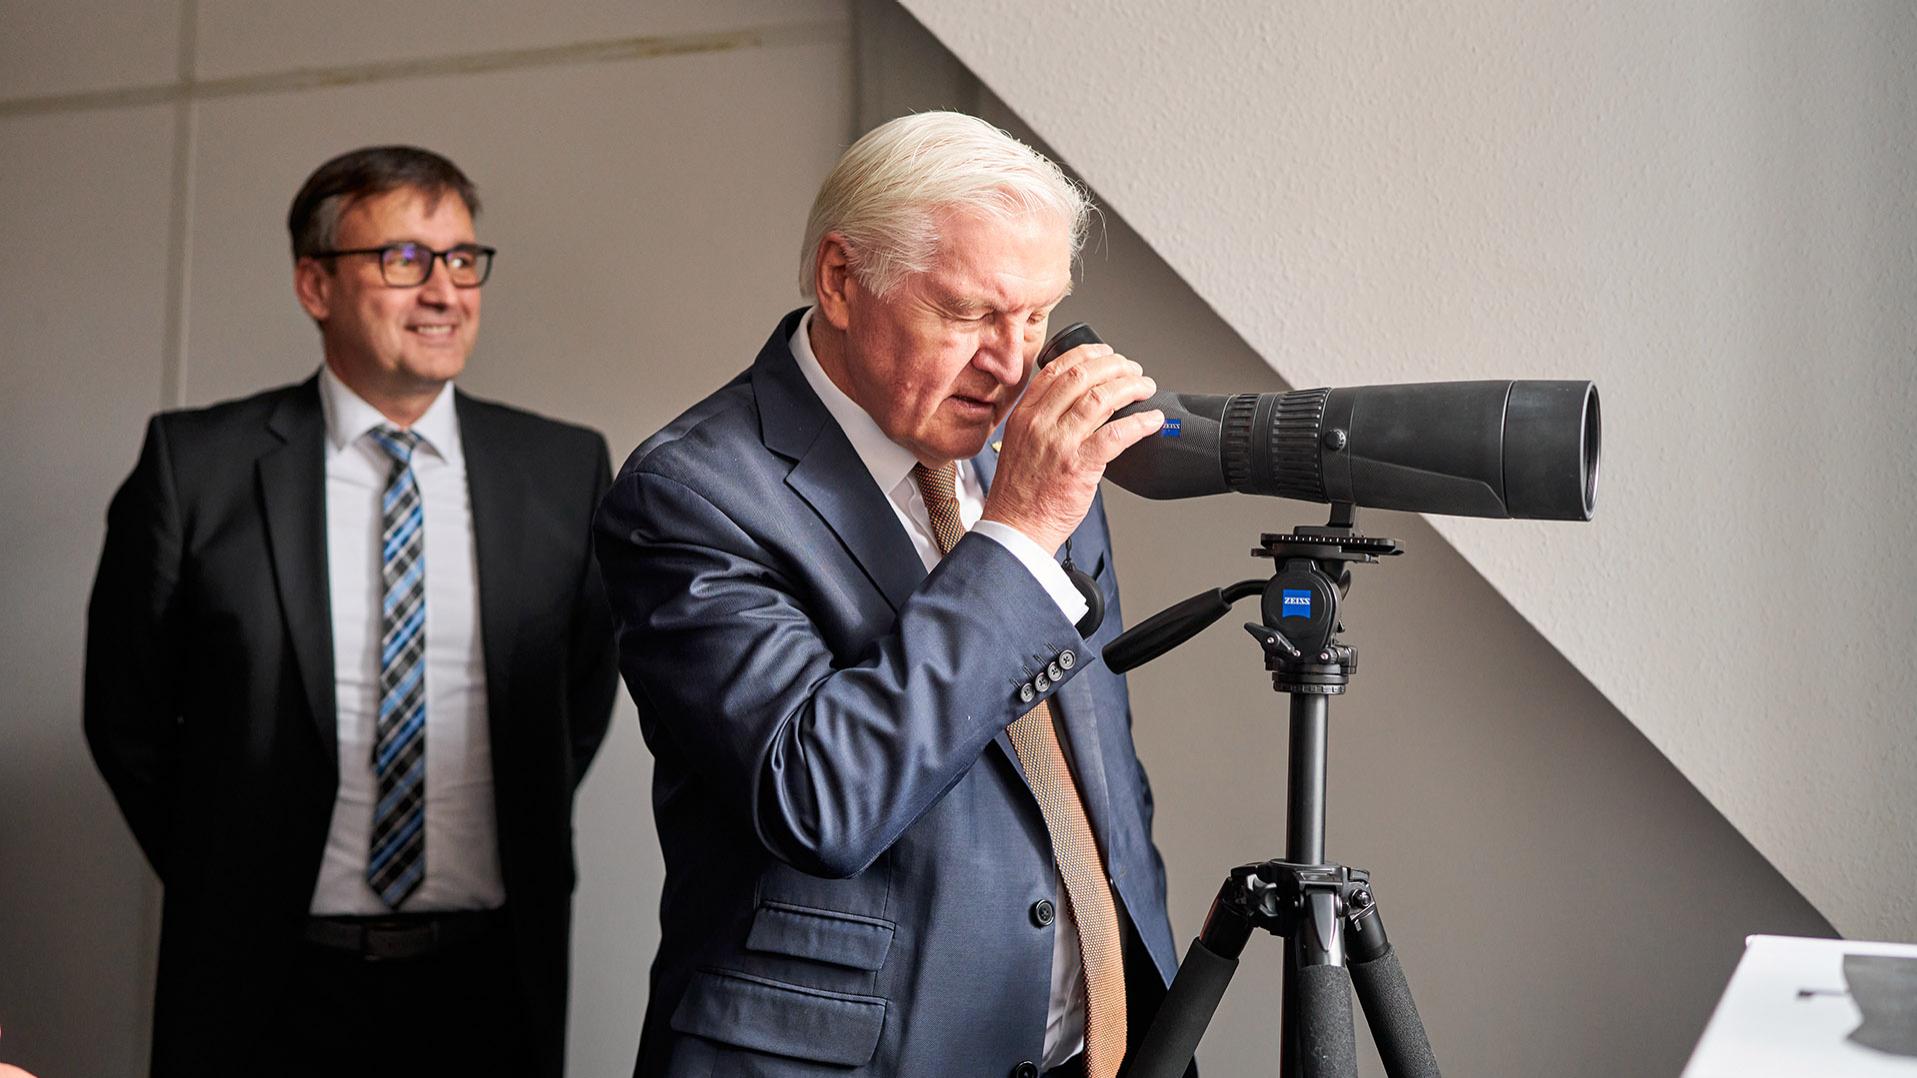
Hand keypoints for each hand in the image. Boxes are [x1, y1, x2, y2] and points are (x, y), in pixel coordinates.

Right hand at [981, 343, 1162, 553]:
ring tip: (1146, 388)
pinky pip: (1117, 435)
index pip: (1057, 369)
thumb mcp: (1021, 445)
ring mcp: (1059, 443)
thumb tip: (1082, 405)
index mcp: (1024, 415)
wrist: (1015, 529)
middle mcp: (1039, 423)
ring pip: (1101, 398)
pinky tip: (1152, 420)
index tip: (1107, 353)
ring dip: (1131, 387)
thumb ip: (1044, 421)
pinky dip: (1140, 423)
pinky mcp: (1079, 466)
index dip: (1087, 354)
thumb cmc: (1020, 493)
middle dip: (1115, 366)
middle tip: (1134, 370)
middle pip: (1083, 376)